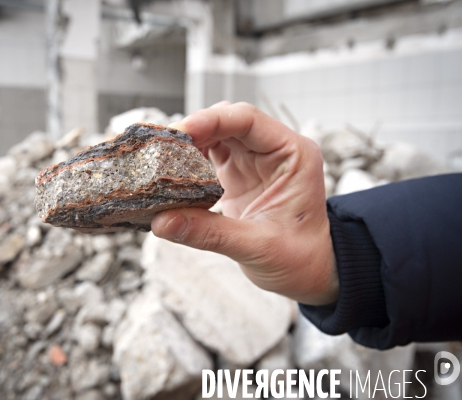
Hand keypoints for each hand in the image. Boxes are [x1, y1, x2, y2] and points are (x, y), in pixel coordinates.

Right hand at [151, 102, 337, 304]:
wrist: (309, 274)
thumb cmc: (300, 258)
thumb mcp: (257, 247)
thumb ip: (209, 233)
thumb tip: (162, 222)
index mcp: (293, 155)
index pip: (248, 120)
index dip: (212, 120)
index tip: (180, 132)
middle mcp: (274, 151)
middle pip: (227, 121)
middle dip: (194, 130)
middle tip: (162, 147)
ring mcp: (254, 161)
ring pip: (215, 134)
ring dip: (188, 144)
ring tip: (161, 159)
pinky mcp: (237, 175)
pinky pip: (208, 156)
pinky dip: (188, 161)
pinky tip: (172, 172)